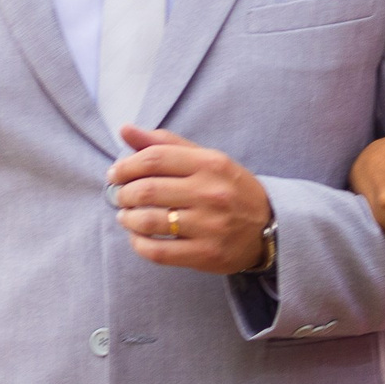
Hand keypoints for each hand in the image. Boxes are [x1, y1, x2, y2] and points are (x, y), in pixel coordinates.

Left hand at [108, 126, 275, 273]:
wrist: (270, 228)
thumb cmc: (230, 189)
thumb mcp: (207, 159)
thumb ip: (166, 144)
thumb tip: (125, 129)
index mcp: (211, 164)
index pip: (154, 158)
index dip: (126, 166)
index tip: (115, 173)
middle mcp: (210, 193)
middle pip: (147, 190)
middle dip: (122, 193)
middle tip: (119, 196)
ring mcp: (209, 226)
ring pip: (148, 222)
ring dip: (127, 219)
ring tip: (127, 216)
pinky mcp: (205, 254)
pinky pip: (158, 251)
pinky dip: (138, 244)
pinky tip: (138, 237)